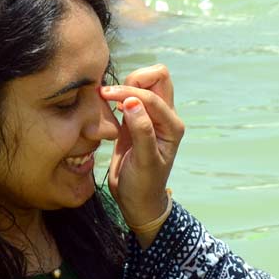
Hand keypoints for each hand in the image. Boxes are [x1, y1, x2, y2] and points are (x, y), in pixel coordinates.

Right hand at [103, 65, 183, 229]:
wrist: (136, 200)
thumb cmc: (144, 185)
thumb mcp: (145, 161)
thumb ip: (141, 131)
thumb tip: (132, 101)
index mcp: (172, 125)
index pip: (153, 95)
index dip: (129, 92)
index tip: (106, 96)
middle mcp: (164, 117)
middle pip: (156, 78)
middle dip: (133, 80)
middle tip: (112, 96)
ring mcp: (149, 117)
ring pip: (142, 84)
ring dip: (124, 87)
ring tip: (106, 101)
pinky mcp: (134, 120)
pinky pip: (128, 96)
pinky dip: (117, 96)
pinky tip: (106, 107)